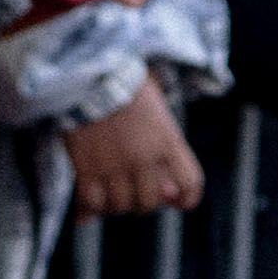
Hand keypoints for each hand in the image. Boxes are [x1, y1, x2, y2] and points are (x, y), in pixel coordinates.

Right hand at [59, 90, 201, 220]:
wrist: (93, 72)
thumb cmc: (128, 85)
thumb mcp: (159, 109)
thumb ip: (168, 147)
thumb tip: (169, 194)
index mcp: (168, 141)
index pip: (190, 184)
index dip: (186, 198)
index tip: (176, 200)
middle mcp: (145, 158)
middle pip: (150, 203)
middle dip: (143, 201)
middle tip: (133, 191)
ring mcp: (116, 164)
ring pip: (121, 206)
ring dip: (116, 205)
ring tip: (109, 195)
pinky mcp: (87, 167)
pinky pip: (93, 202)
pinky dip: (91, 206)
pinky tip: (89, 201)